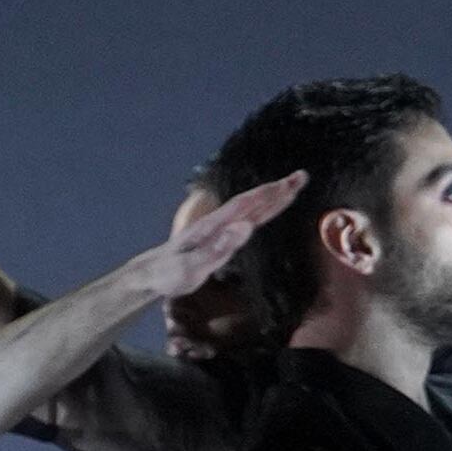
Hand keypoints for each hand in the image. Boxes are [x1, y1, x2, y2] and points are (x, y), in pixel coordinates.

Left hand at [132, 175, 302, 298]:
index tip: (292, 184)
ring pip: (250, 209)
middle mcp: (218, 222)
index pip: (248, 205)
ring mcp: (218, 228)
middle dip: (278, 190)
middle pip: (253, 202)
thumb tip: (246, 227)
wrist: (150, 273)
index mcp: (215, 225)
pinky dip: (261, 211)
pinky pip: (246, 220)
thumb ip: (220, 247)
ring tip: (291, 188)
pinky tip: (267, 209)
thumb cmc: (170, 273)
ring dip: (271, 198)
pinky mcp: (219, 237)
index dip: (271, 194)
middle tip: (301, 177)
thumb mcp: (193, 265)